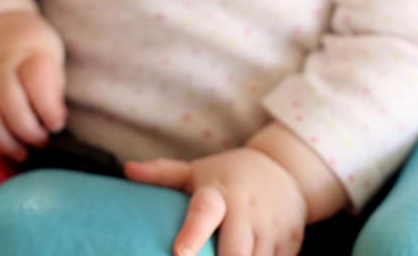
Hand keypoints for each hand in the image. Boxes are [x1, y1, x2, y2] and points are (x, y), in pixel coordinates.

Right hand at [0, 10, 66, 161]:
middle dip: (27, 129)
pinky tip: (3, 150)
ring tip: (23, 152)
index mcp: (26, 53)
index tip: (57, 124)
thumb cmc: (30, 47)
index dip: (47, 106)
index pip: (34, 78)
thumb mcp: (51, 53)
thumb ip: (54, 85)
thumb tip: (56, 121)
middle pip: (8, 100)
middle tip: (42, 141)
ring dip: (5, 142)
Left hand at [124, 147, 307, 255]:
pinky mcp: (291, 243)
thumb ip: (163, 174)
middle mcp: (247, 210)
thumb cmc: (229, 175)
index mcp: (219, 192)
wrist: (285, 170)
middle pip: (236, 251)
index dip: (193, 234)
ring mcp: (272, 228)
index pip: (205, 212)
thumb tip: (126, 170)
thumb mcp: (197, 171)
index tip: (180, 253)